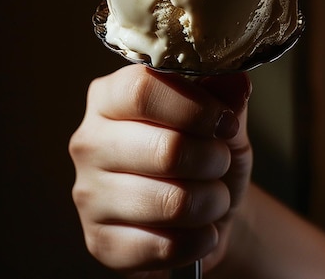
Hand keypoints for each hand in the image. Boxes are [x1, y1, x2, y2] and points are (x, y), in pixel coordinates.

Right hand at [69, 64, 252, 275]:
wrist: (207, 213)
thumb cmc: (206, 157)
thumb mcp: (222, 119)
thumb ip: (226, 97)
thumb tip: (235, 79)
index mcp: (109, 98)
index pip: (143, 90)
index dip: (195, 107)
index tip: (225, 122)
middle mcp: (90, 142)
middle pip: (164, 148)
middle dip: (212, 160)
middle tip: (219, 163)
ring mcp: (89, 195)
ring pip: (170, 202)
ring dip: (210, 202)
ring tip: (212, 197)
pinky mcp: (101, 242)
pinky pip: (165, 245)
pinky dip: (198, 239)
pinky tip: (197, 229)